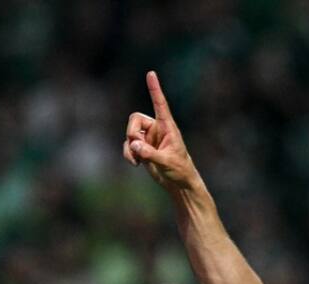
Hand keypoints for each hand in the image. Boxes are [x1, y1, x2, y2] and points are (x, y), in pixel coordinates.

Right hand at [123, 71, 197, 190]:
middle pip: (135, 119)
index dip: (155, 89)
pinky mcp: (142, 149)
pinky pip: (128, 145)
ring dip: (129, 147)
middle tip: (136, 146)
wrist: (179, 184)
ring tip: (137, 160)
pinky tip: (136, 164)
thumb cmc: (180, 170)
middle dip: (131, 132)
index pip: (160, 104)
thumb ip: (150, 153)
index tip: (151, 74)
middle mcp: (156, 129)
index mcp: (167, 127)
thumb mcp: (167, 162)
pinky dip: (128, 154)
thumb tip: (134, 145)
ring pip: (130, 134)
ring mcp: (148, 138)